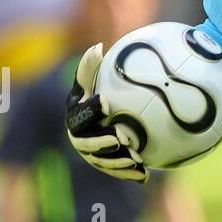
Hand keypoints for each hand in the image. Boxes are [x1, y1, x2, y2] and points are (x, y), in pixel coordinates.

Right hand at [64, 43, 148, 182]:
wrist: (105, 118)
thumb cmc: (98, 94)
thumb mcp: (93, 82)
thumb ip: (91, 68)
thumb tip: (98, 47)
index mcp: (75, 115)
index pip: (80, 114)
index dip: (91, 109)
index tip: (106, 101)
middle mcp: (79, 137)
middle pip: (87, 142)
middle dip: (102, 141)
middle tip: (121, 137)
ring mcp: (91, 154)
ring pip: (102, 160)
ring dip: (118, 161)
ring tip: (135, 158)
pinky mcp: (104, 165)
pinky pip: (116, 171)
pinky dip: (129, 174)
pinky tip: (145, 174)